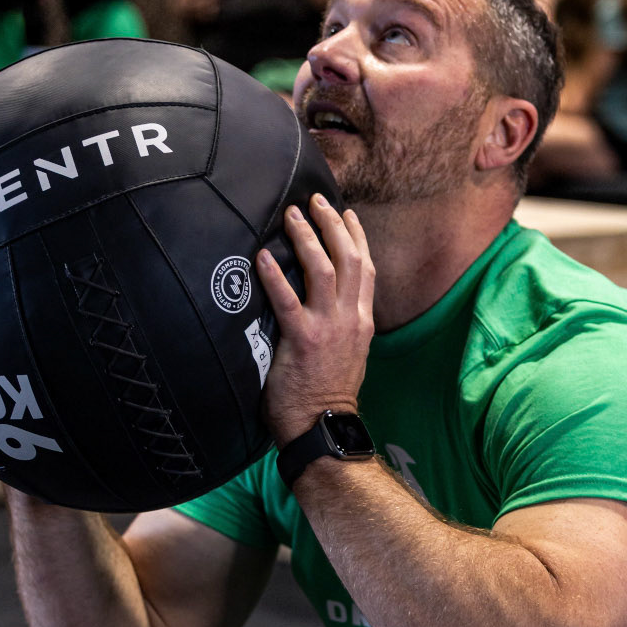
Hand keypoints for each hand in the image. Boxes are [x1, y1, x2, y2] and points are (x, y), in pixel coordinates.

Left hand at [255, 195, 374, 449]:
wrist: (323, 427)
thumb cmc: (328, 395)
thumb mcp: (349, 353)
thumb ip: (341, 324)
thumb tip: (322, 302)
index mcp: (362, 320)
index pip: (366, 267)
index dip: (356, 236)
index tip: (345, 212)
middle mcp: (351, 318)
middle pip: (349, 258)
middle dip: (332, 224)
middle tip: (314, 200)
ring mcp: (328, 328)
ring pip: (324, 269)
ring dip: (307, 237)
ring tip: (291, 215)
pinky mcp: (302, 340)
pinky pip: (288, 300)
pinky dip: (274, 275)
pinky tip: (260, 257)